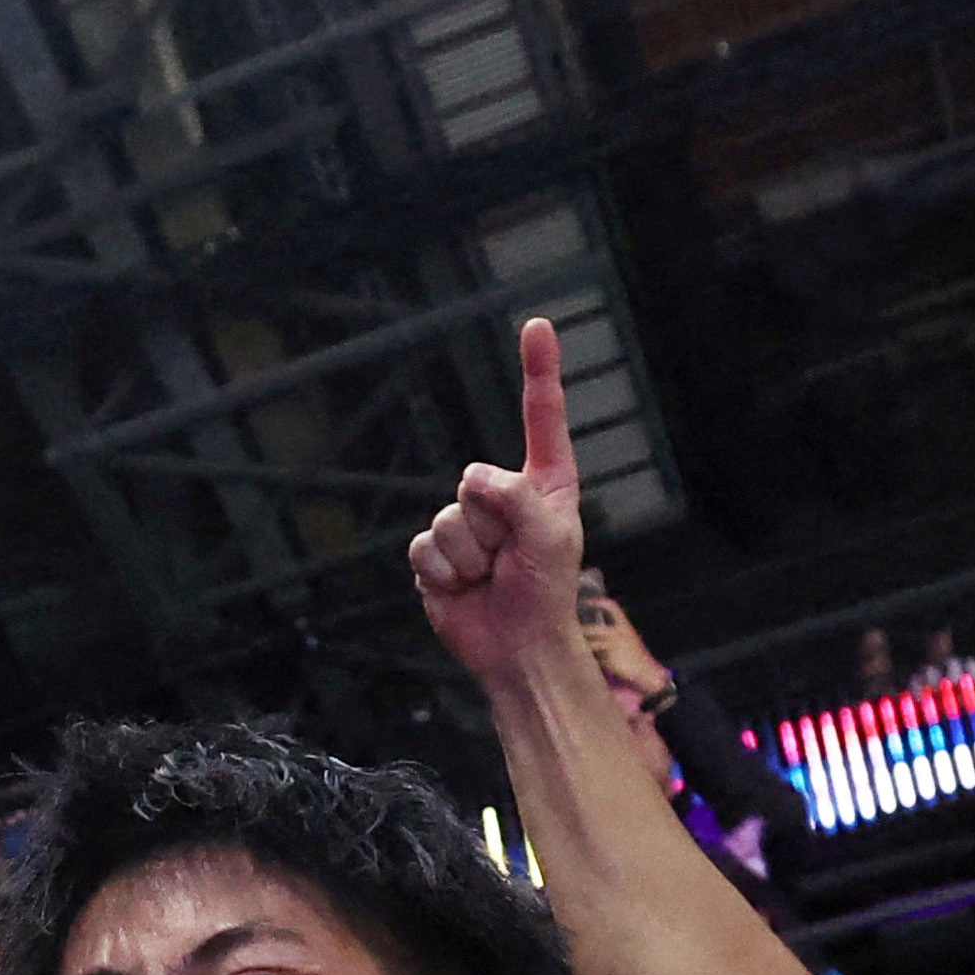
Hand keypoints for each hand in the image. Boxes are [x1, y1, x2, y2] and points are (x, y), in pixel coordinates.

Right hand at [407, 318, 588, 692]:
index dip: (537, 369)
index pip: (540, 416)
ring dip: (468, 557)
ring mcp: (464, 522)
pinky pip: (423, 548)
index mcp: (542, 482)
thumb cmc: (546, 593)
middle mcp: (501, 494)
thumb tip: (473, 480)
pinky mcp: (435, 553)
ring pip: (446, 518)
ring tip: (488, 578)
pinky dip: (443, 574)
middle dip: (490, 526)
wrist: (515, 649)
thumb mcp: (551, 540)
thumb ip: (517, 500)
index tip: (536, 325)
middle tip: (510, 559)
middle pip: (474, 480)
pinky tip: (462, 588)